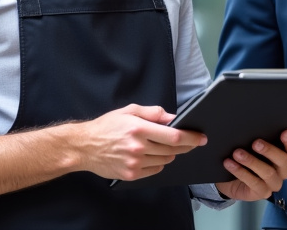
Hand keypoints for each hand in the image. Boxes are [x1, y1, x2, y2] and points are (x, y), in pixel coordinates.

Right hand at [77, 104, 206, 180]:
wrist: (84, 147)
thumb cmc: (106, 126)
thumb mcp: (129, 111)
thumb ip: (153, 113)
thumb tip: (173, 118)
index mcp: (138, 128)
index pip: (173, 136)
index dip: (191, 137)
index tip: (201, 138)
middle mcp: (138, 147)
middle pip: (172, 150)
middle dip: (185, 146)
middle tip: (191, 142)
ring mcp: (134, 163)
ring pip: (165, 161)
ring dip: (170, 154)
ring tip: (162, 146)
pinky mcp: (131, 175)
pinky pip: (155, 170)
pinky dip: (158, 163)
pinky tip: (151, 155)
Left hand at [215, 130, 286, 200]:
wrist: (230, 178)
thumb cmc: (245, 157)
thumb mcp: (251, 147)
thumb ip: (257, 140)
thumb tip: (251, 128)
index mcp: (284, 157)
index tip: (284, 132)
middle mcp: (282, 171)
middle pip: (284, 162)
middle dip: (270, 151)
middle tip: (256, 143)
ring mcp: (273, 184)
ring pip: (268, 173)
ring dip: (252, 161)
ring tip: (237, 153)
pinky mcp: (262, 193)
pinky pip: (254, 183)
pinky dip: (241, 172)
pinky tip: (230, 164)